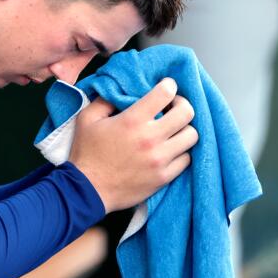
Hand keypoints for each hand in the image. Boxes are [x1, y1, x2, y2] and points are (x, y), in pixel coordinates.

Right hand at [68, 78, 197, 212]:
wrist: (87, 191)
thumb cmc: (86, 153)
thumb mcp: (87, 119)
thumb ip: (105, 100)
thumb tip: (122, 91)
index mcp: (132, 121)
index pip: (165, 93)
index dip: (169, 86)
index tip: (166, 88)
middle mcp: (150, 138)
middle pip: (186, 113)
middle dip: (182, 105)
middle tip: (173, 107)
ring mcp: (160, 159)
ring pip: (192, 136)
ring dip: (183, 129)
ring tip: (173, 130)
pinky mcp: (164, 177)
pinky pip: (186, 159)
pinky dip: (181, 151)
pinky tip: (170, 149)